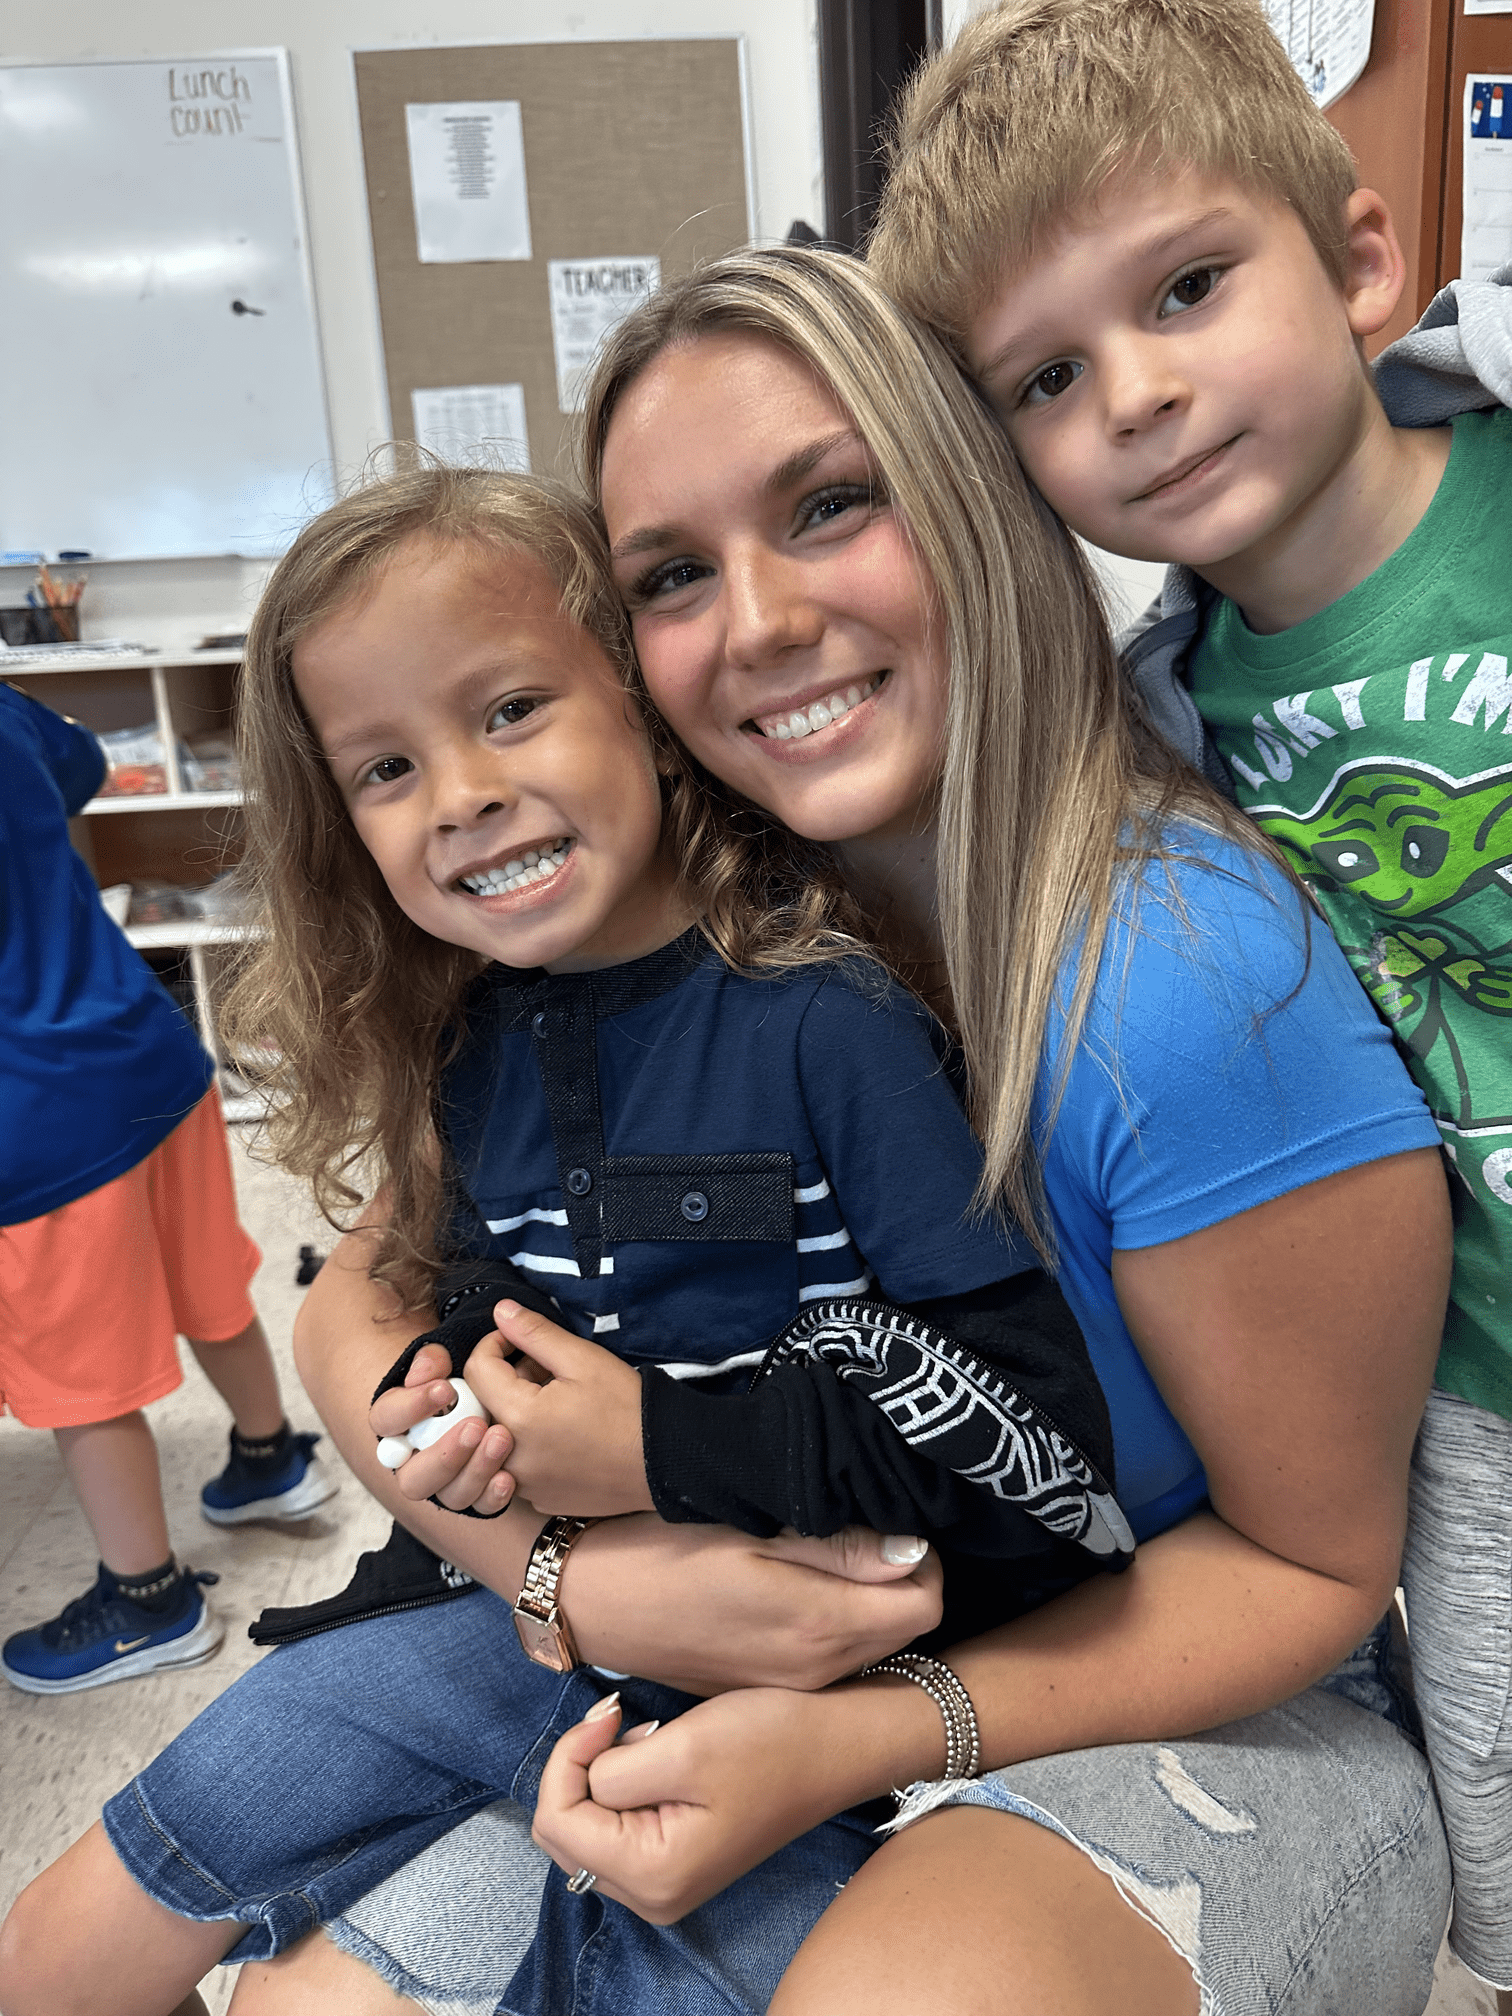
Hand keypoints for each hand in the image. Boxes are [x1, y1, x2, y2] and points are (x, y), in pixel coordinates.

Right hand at [368, 1341, 516, 1515]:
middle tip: (475, 1426)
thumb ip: (433, 1360)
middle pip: (413, 1478)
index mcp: (398, 1425)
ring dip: (476, 1470)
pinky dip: (494, 1495)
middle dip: (445, 1455)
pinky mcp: (476, 1496)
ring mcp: (446, 1485)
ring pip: (450, 1495)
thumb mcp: (447, 1363)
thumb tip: (427, 1371)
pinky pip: (481, 1506)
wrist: (493, 1400)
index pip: (385, 1420)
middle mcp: (416, 1462)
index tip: (445, 1390)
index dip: (410, 1408)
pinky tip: (509, 1477)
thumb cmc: (462, 1380)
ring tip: (501, 1439)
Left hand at [465, 1302, 653, 1516]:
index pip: (476, 1370)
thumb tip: (500, 1312)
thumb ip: (534, 1333)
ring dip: (517, 1411)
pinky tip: (564, 1432)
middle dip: (507, 1379)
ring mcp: (524, 1484)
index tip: (520, 1340)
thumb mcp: (582, 1359)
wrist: (663, 1463)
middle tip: (546, 1370)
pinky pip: (518, 1463)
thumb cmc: (627, 1409)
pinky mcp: (540, 1498)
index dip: (495, 1344)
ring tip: (557, 1400)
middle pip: (485, 1404)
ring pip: (500, 1436)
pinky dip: (530, 1442)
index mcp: (517, 1418)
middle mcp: (511, 1458)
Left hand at [531, 1689, 864, 1923]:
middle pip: (563, 1831)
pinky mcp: (675, 1860)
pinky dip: (620, 1785)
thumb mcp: (682, 1748)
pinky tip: (657, 1756)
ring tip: (649, 1736)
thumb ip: (610, 1772)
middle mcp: (653, 1896)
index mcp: (653, 1875)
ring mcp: (664, 1883)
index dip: (567, 1757)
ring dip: (600, 1774)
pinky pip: (614, 1827)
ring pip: (584, 1828)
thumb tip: (582, 1778)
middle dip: (579, 1768)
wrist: (834, 1744)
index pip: (556, 1822)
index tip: (611, 1712)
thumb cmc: (769, 1741)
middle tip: (622, 1718)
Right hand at [563, 1521, 943, 1693]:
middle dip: (902, 1580)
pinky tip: (796, 1589)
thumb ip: (837, 1546)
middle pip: (905, 1628)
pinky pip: (830, 1659)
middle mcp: (816, 1671)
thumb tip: (913, 1551)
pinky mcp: (765, 1687)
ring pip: (870, 1645)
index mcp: (818, 1627)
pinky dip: (834, 1625)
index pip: (927, 1603)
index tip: (893, 1523)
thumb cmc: (661, 1552)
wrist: (587, 1602)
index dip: (923, 1558)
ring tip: (828, 1552)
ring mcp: (790, 1686)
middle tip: (864, 1530)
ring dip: (869, 1603)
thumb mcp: (749, 1530)